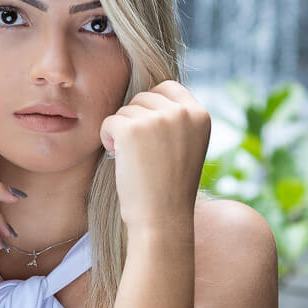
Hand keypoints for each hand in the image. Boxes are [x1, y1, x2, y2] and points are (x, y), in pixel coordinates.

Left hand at [99, 80, 210, 235]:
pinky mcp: (132, 128)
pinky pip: (109, 121)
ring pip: (125, 110)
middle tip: (139, 151)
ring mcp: (158, 119)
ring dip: (122, 132)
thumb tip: (148, 95)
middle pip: (144, 97)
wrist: (162, 219)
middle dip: (135, 120)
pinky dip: (107, 138)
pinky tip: (118, 158)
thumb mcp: (187, 145)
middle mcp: (182, 112)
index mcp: (200, 115)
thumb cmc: (170, 187)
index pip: (168, 88)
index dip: (152, 106)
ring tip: (133, 159)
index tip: (148, 130)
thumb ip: (176, 119)